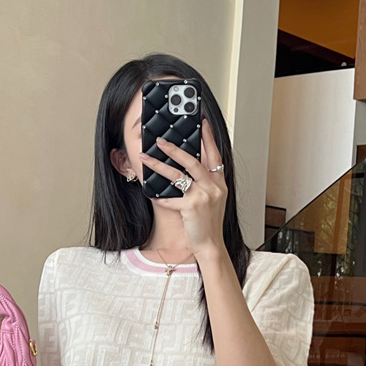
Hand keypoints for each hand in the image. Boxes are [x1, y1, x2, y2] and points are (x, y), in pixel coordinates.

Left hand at [139, 118, 226, 257]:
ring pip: (178, 175)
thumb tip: (189, 166)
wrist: (211, 244)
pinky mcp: (192, 208)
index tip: (202, 121)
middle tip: (160, 140)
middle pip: (193, 160)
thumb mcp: (214, 199)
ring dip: (159, 165)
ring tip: (146, 158)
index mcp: (219, 182)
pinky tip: (150, 193)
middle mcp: (213, 187)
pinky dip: (160, 197)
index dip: (208, 137)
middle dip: (175, 148)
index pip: (214, 154)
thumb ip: (206, 182)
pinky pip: (171, 199)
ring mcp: (203, 197)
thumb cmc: (209, 223)